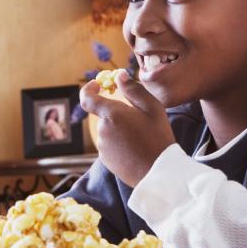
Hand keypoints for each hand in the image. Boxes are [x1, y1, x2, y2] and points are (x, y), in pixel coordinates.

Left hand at [80, 71, 175, 187]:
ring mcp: (102, 147)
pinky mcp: (105, 160)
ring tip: (140, 138)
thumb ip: (134, 89)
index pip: (87, 98)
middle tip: (139, 120)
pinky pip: (109, 145)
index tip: (97, 84)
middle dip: (117, 113)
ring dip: (119, 129)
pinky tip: (135, 149)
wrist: (159, 171)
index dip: (89, 89)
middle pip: (104, 115)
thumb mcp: (153, 108)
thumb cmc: (158, 137)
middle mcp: (102, 130)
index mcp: (112, 115)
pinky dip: (119, 143)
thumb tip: (119, 76)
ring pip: (108, 130)